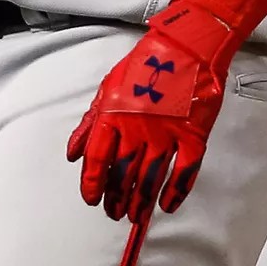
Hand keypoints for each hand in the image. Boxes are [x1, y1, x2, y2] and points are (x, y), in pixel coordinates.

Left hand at [66, 6, 236, 222]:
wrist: (186, 48)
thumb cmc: (144, 66)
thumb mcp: (107, 89)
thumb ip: (89, 124)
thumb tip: (72, 153)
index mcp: (113, 115)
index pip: (96, 159)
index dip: (91, 183)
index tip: (91, 199)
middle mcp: (137, 129)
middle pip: (122, 174)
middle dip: (116, 198)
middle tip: (114, 213)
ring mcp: (167, 134)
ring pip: (150, 179)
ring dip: (141, 202)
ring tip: (135, 217)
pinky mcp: (194, 137)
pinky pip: (184, 173)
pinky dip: (175, 193)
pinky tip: (167, 206)